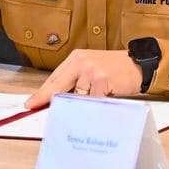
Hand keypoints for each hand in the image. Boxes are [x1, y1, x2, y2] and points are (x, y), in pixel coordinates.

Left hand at [25, 49, 140, 109]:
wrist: (138, 64)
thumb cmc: (114, 70)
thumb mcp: (91, 69)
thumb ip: (74, 81)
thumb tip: (56, 99)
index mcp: (76, 58)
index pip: (54, 78)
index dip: (41, 93)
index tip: (30, 103)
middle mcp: (81, 62)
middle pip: (59, 87)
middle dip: (49, 100)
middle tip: (37, 109)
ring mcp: (91, 70)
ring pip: (76, 97)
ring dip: (81, 104)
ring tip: (94, 98)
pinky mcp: (101, 80)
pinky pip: (91, 101)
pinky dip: (93, 106)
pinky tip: (102, 100)